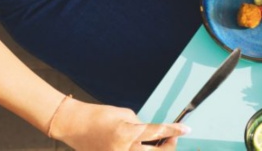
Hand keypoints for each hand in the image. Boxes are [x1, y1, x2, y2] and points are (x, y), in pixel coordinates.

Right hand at [49, 98, 189, 150]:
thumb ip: (140, 126)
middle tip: (172, 139)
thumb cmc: (99, 115)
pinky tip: (143, 148)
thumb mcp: (125, 115)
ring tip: (158, 145)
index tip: (187, 129)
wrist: (73, 125)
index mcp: (128, 133)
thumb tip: (152, 135)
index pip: (158, 132)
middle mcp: (124, 150)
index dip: (175, 131)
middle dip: (170, 146)